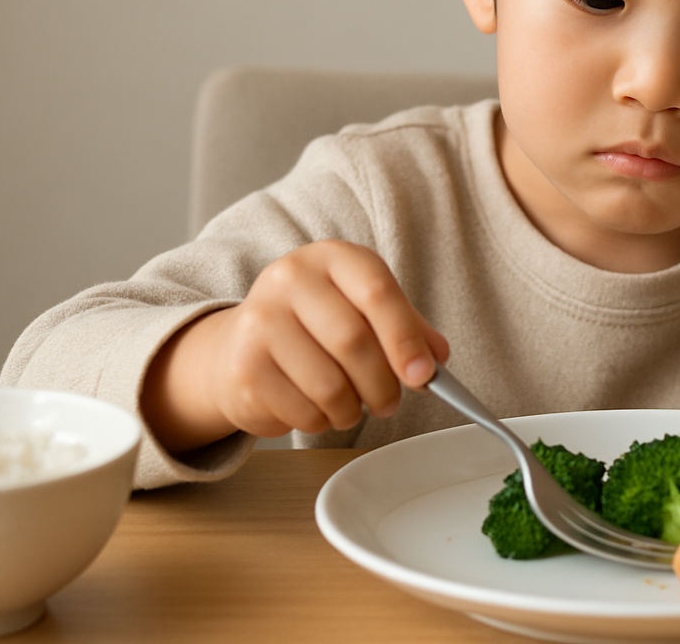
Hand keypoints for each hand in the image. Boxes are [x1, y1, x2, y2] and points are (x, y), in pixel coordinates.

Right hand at [142, 240, 449, 451]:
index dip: (405, 337)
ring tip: (353, 407)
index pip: (377, 291)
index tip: (424, 375)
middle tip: (389, 402)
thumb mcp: (363, 308)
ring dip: (352, 410)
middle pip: (353, 341)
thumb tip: (436, 360)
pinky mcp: (243, 367)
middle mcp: (290, 279)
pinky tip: (318, 409)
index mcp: (331, 257)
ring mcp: (260, 320)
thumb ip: (407, 328)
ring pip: (328, 385)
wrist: (242, 343)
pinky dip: (321, 422)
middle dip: (382, 385)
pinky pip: (301, 411)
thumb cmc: (316, 324)